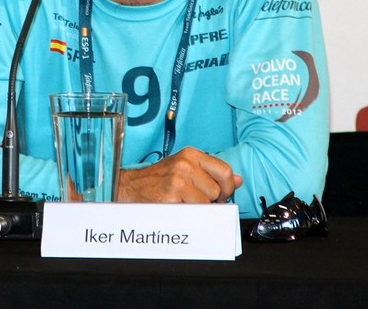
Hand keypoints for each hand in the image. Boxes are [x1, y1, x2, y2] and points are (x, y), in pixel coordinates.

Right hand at [116, 146, 242, 203]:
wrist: (129, 188)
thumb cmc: (157, 180)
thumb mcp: (185, 169)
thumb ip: (211, 173)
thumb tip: (238, 179)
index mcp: (191, 154)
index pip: (225, 170)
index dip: (227, 187)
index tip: (220, 195)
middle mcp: (185, 164)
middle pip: (218, 189)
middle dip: (211, 200)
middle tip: (196, 200)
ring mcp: (178, 179)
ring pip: (208, 203)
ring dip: (199, 208)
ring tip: (183, 202)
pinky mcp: (172, 195)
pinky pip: (194, 211)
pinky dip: (188, 213)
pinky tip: (176, 206)